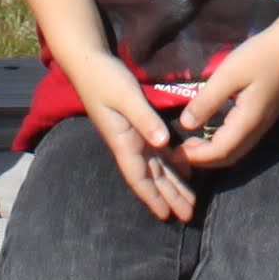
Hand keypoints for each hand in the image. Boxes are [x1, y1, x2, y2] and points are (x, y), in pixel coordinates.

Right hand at [75, 59, 197, 222]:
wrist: (89, 63)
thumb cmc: (105, 79)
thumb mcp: (126, 96)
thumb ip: (144, 119)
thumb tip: (161, 143)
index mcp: (123, 141)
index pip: (139, 177)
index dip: (152, 197)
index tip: (166, 216)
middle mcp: (128, 144)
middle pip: (152, 177)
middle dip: (169, 197)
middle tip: (189, 216)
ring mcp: (133, 136)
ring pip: (156, 166)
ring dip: (172, 184)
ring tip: (189, 201)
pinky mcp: (137, 125)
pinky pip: (157, 150)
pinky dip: (171, 162)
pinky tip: (185, 171)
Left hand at [176, 23, 278, 172]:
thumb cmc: (258, 56)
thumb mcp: (227, 75)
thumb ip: (206, 101)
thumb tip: (186, 125)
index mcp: (248, 122)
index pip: (220, 151)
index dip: (196, 157)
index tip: (174, 155)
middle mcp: (257, 129)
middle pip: (229, 157)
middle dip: (203, 160)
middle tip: (179, 154)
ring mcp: (262, 124)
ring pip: (236, 151)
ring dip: (213, 154)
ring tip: (191, 146)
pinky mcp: (263, 116)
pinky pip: (241, 141)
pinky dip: (222, 145)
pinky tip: (210, 132)